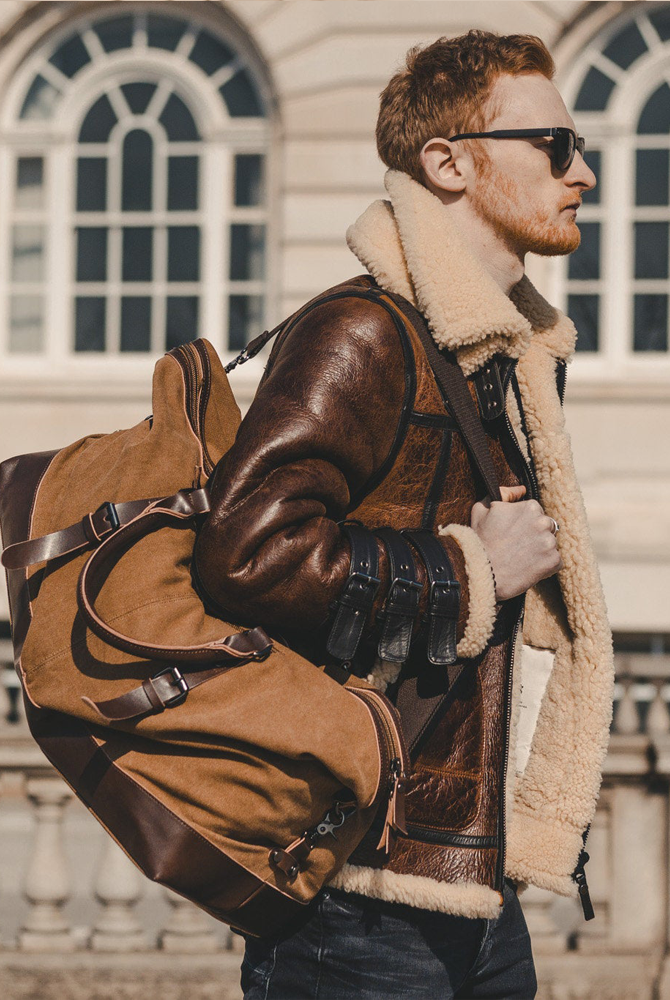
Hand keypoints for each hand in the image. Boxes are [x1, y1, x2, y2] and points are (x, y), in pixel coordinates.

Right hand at [470, 486, 561, 600]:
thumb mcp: (482, 509)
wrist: (482, 572)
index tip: (512, 533)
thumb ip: (503, 493)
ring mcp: (550, 542)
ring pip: (550, 544)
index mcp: (530, 507)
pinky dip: (545, 566)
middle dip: (534, 535)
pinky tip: (528, 568)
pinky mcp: (553, 561)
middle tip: (516, 547)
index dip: (523, 523)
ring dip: (540, 550)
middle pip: (546, 527)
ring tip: (521, 559)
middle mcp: (543, 522)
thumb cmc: (479, 541)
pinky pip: (555, 562)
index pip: (535, 512)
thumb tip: (521, 488)